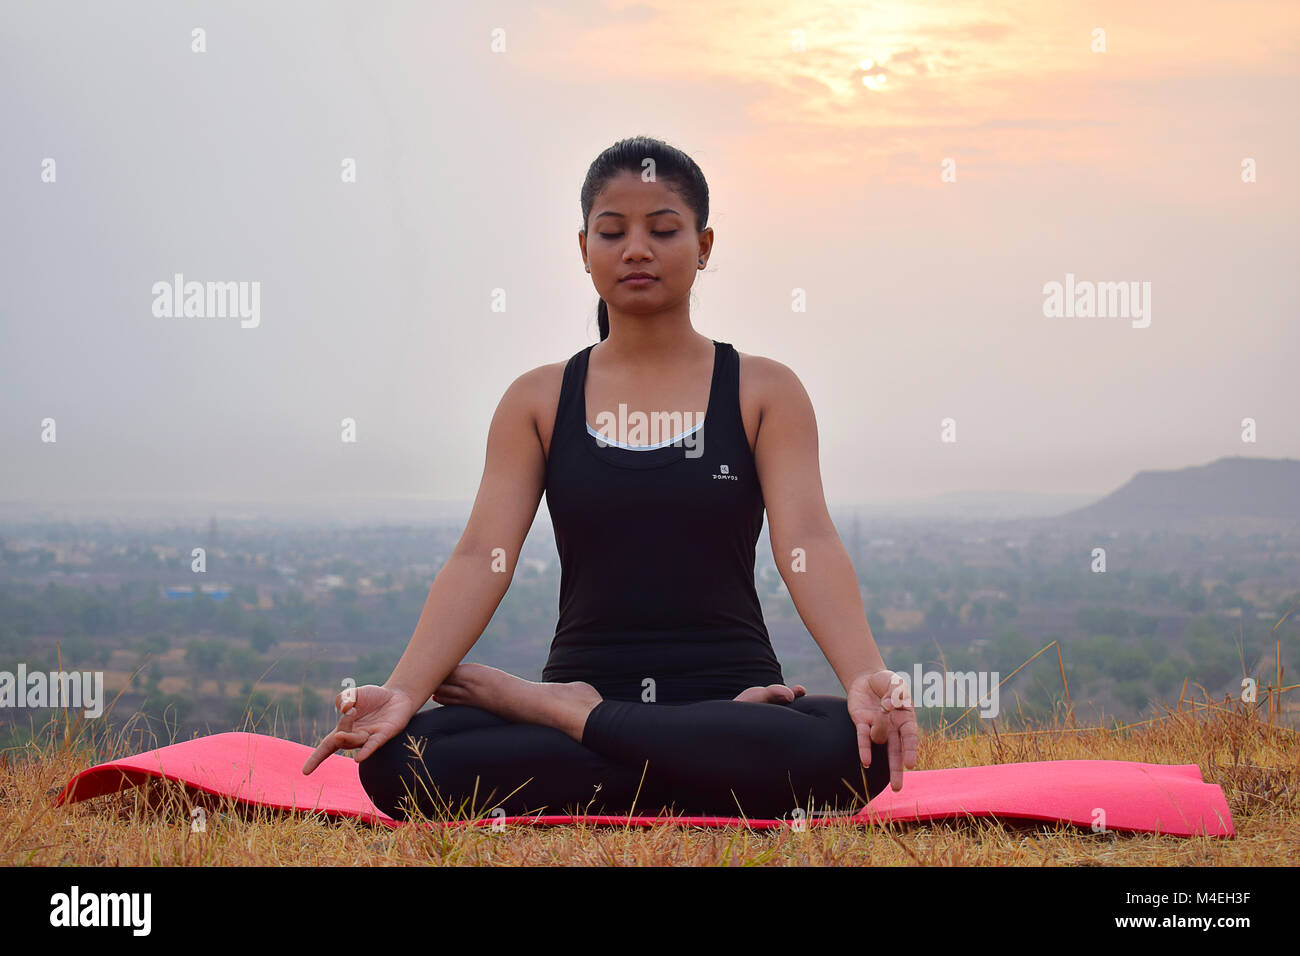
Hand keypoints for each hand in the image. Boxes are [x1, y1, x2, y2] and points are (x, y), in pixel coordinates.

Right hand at [301, 684, 417, 774]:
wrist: (397, 695)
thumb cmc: (372, 698)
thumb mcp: (353, 694)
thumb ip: (343, 698)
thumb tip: (345, 708)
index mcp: (344, 729)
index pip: (326, 746)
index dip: (316, 758)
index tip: (305, 772)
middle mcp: (356, 737)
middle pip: (341, 740)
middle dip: (342, 727)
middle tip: (350, 710)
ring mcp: (370, 738)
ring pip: (355, 741)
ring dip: (350, 733)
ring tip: (352, 713)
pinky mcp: (384, 735)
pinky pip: (373, 745)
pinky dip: (366, 751)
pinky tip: (358, 758)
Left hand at [848, 669, 918, 791]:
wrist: (867, 679)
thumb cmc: (886, 682)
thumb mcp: (895, 682)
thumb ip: (894, 693)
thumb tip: (888, 705)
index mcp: (906, 719)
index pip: (910, 737)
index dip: (910, 751)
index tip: (911, 764)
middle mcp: (893, 728)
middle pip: (896, 753)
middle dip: (896, 771)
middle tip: (897, 789)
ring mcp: (877, 728)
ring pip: (879, 738)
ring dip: (879, 725)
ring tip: (882, 704)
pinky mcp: (861, 724)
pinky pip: (863, 739)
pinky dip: (864, 749)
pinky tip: (866, 762)